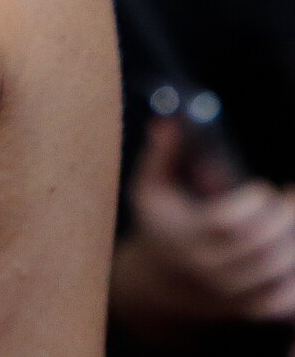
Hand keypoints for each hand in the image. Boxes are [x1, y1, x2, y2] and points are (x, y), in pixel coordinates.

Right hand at [112, 114, 294, 339]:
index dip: (251, 204)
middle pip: (260, 249)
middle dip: (285, 219)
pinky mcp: (249, 308)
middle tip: (292, 196)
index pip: (225, 224)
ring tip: (294, 216)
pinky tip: (292, 250)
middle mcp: (208, 268)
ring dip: (294, 243)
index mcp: (184, 236)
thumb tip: (172, 122)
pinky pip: (285, 299)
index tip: (262, 188)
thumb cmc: (158, 225)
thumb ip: (161, 154)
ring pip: (278, 274)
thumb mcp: (149, 187)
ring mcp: (231, 293)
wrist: (158, 283)